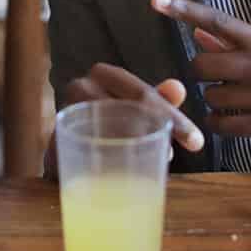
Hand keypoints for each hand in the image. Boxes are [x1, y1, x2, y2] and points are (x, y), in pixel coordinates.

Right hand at [44, 64, 202, 180]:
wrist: (67, 146)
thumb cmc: (108, 124)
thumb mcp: (135, 111)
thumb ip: (157, 102)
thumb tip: (179, 87)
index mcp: (101, 75)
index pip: (140, 91)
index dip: (171, 114)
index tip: (196, 142)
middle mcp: (79, 87)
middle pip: (124, 107)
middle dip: (155, 129)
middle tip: (177, 153)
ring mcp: (64, 114)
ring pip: (105, 128)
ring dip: (135, 145)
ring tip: (158, 160)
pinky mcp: (54, 144)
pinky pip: (87, 151)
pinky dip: (107, 164)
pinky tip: (128, 175)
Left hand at [152, 0, 250, 147]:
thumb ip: (238, 42)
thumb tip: (199, 33)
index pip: (215, 20)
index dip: (182, 9)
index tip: (155, 0)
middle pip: (203, 64)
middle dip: (203, 72)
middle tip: (217, 77)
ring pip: (212, 96)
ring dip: (215, 99)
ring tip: (235, 100)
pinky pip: (225, 125)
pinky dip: (220, 124)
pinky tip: (230, 122)